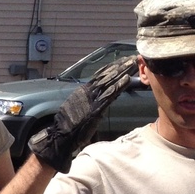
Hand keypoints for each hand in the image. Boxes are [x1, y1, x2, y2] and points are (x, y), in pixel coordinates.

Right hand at [28, 55, 137, 172]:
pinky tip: (127, 80)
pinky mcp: (96, 108)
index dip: (111, 68)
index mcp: (83, 91)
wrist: (61, 135)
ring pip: (109, 82)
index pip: (100, 76)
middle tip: (131, 58)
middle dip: (119, 66)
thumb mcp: (78, 109)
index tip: (122, 61)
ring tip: (132, 64)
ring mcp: (91, 99)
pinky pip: (109, 95)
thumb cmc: (68, 126)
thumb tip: (96, 104)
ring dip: (122, 73)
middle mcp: (87, 92)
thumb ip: (88, 104)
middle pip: (106, 76)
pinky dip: (118, 87)